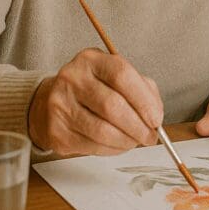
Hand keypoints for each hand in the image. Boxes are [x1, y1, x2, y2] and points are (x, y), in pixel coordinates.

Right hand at [27, 48, 162, 155]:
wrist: (52, 101)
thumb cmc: (93, 89)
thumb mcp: (115, 77)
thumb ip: (141, 89)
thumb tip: (155, 116)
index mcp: (91, 60)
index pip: (122, 75)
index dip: (144, 100)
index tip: (156, 118)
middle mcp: (72, 78)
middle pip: (112, 105)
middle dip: (138, 126)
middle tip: (150, 136)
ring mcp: (60, 105)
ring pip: (103, 130)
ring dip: (127, 141)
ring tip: (135, 141)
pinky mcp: (56, 131)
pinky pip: (92, 146)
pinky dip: (112, 149)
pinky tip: (118, 145)